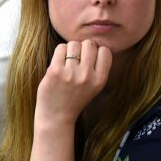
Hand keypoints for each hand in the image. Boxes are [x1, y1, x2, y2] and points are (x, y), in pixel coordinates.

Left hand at [29, 40, 110, 160]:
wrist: (56, 116)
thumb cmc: (75, 99)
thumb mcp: (94, 87)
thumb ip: (97, 68)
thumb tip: (96, 44)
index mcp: (100, 80)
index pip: (105, 51)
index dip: (97, 51)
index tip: (89, 59)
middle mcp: (87, 76)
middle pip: (89, 44)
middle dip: (83, 48)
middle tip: (76, 59)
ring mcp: (70, 73)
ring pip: (74, 44)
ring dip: (70, 49)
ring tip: (67, 62)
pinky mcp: (55, 71)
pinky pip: (60, 48)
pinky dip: (59, 53)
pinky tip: (58, 64)